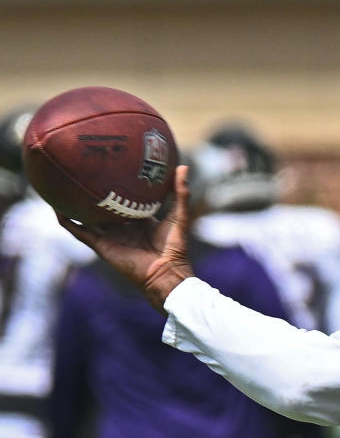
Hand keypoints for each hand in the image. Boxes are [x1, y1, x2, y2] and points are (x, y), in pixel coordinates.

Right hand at [58, 165, 194, 310]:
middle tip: (86, 171)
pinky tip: (57, 209)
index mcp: (139, 219)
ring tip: (63, 187)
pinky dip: (68, 222)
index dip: (119, 187)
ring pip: (88, 218)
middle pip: (105, 207)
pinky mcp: (100, 245)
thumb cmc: (175, 245)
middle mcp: (122, 227)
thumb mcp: (179, 214)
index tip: (113, 169)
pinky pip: (80, 232)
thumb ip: (180, 192)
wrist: (165, 272)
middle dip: (96, 193)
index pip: (126, 200)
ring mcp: (110, 236)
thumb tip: (183, 166)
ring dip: (75, 206)